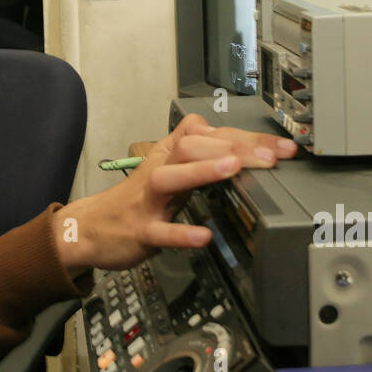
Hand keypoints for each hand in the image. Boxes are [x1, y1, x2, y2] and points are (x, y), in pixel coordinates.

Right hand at [55, 114, 296, 273]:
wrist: (89, 227)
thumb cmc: (137, 200)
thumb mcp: (169, 171)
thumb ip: (202, 160)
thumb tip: (246, 152)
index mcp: (169, 154)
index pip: (210, 134)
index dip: (247, 137)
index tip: (282, 146)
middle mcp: (158, 169)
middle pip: (192, 147)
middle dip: (234, 148)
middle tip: (271, 156)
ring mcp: (147, 200)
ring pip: (171, 178)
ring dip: (202, 170)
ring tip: (233, 169)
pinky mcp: (139, 230)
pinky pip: (159, 232)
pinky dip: (180, 234)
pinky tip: (202, 236)